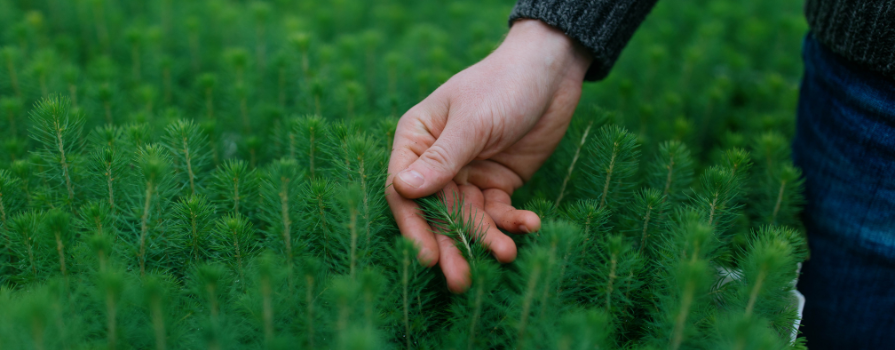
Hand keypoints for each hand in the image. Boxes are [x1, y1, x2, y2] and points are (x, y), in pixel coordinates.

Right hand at [386, 19, 592, 291]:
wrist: (552, 71)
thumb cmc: (503, 84)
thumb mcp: (472, 121)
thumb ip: (441, 159)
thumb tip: (401, 190)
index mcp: (417, 140)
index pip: (404, 190)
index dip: (414, 226)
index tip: (428, 257)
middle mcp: (437, 162)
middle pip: (436, 213)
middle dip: (450, 245)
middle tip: (460, 281)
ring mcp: (468, 174)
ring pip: (469, 218)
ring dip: (486, 238)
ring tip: (506, 255)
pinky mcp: (498, 183)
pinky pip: (498, 212)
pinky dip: (512, 222)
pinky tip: (530, 226)